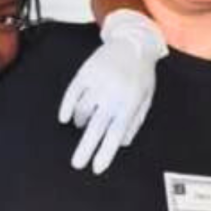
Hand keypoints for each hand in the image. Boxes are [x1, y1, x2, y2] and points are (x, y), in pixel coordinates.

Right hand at [59, 10, 167, 174]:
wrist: (134, 42)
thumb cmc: (142, 74)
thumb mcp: (146, 98)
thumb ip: (134, 121)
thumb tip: (120, 144)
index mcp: (130, 102)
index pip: (116, 133)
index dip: (105, 152)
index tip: (96, 168)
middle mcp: (113, 93)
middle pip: (96, 127)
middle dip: (85, 149)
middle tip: (77, 164)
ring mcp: (98, 81)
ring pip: (82, 111)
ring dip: (80, 123)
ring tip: (82, 124)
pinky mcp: (86, 71)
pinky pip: (72, 94)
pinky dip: (66, 108)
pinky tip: (65, 118)